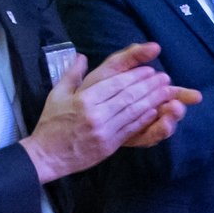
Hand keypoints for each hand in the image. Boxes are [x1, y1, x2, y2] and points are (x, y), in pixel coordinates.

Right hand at [22, 43, 182, 183]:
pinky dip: (145, 118)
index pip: (115, 84)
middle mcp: (96, 115)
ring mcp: (104, 131)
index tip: (149, 70)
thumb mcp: (56, 95)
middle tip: (165, 77)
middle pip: (128, 97)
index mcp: (83, 100)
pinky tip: (156, 110)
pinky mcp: (109, 146)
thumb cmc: (51, 124)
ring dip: (153, 100)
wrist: (46, 156)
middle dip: (149, 86)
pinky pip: (131, 129)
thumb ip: (72, 74)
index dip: (135, 76)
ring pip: (133, 112)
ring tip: (168, 91)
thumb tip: (81, 56)